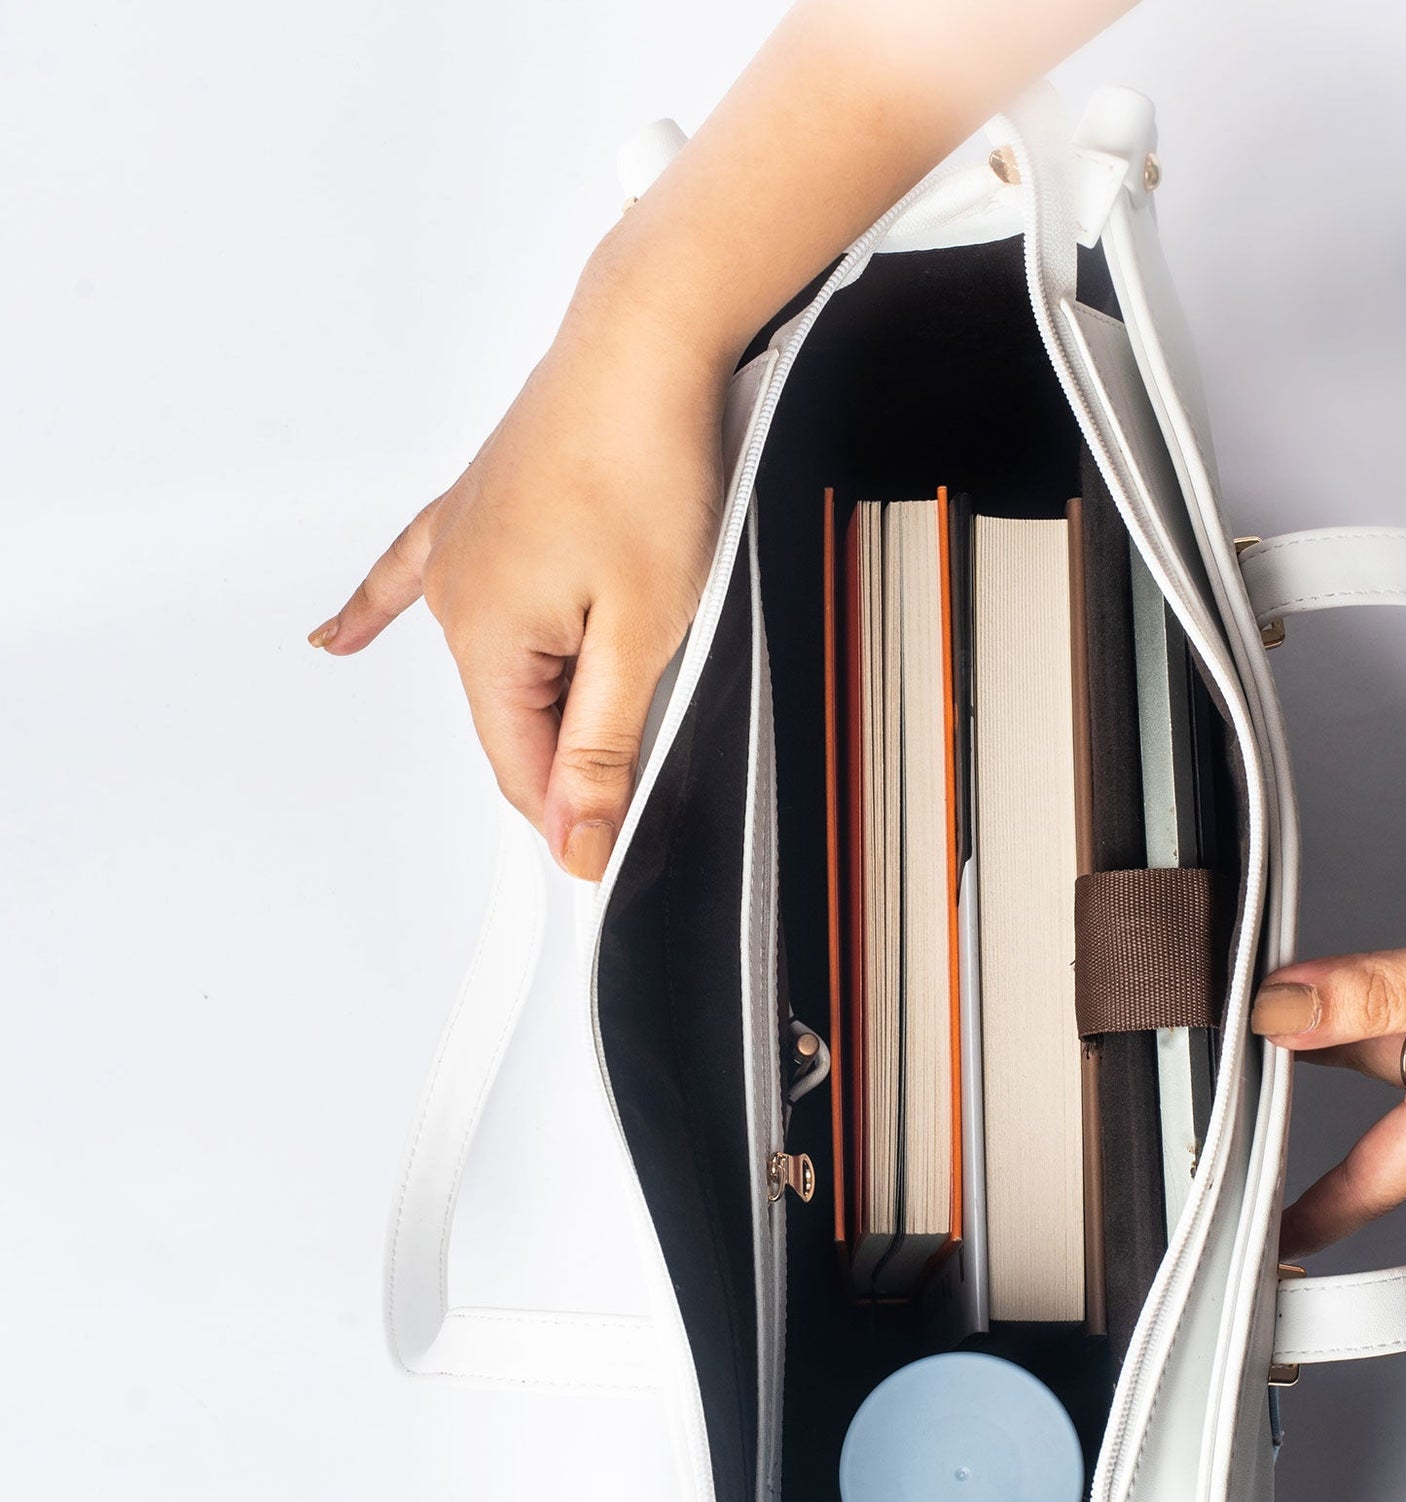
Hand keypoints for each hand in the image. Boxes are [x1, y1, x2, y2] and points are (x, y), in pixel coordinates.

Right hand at [309, 288, 730, 879]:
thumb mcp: (643, 633)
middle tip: (661, 684)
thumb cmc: (645, 466)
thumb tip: (576, 841)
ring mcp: (458, 552)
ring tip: (615, 612)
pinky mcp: (475, 514)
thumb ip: (603, 747)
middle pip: (515, 716)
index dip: (576, 815)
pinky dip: (384, 611)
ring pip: (501, 657)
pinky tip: (339, 641)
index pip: (518, 771)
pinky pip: (417, 576)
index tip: (611, 848)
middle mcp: (452, 599)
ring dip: (552, 673)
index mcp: (483, 638)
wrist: (644, 344)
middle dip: (580, 735)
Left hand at [1251, 881, 1405, 1255]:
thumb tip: (1285, 1009)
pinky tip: (1392, 974)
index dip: (1306, 1216)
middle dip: (1308, 1080)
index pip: (1367, 1180)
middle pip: (1378, 1099)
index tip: (1259, 1244)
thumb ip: (1384, 990)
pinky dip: (1404, 1007)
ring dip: (1352, 1029)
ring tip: (1291, 990)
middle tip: (1241, 1056)